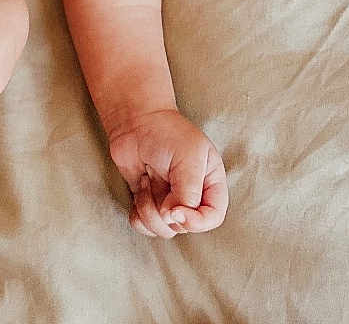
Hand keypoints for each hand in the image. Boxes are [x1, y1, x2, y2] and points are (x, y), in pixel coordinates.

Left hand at [108, 109, 227, 237]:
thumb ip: (188, 192)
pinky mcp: (148, 203)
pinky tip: (139, 187)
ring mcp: (169, 201)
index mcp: (210, 183)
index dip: (197, 222)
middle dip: (165, 209)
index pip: (213, 217)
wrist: (135, 120)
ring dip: (148, 208)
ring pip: (163, 229)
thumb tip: (174, 219)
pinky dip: (137, 213)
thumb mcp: (188, 158)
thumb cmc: (167, 132)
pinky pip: (143, 226)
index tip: (175, 211)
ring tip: (146, 179)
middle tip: (156, 179)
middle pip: (184, 226)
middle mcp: (192, 196)